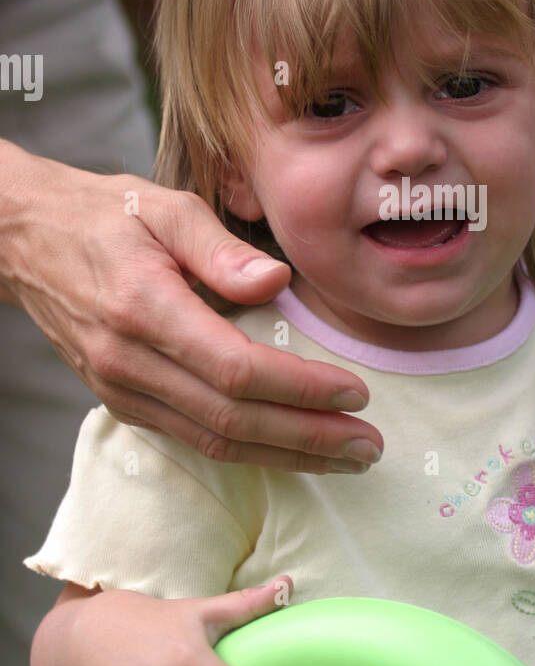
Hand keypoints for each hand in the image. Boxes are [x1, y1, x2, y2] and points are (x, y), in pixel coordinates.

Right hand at [1, 146, 382, 471]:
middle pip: (232, 419)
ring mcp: (121, 389)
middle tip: (369, 447)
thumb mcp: (165, 207)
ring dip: (287, 456)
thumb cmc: (105, 215)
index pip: (236, 369)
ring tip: (346, 457)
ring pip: (214, 441)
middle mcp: (129, 361)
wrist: (27, 241)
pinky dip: (248, 450)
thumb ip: (221, 247)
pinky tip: (291, 450)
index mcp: (145, 307)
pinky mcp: (122, 401)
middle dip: (309, 439)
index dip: (301, 390)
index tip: (355, 395)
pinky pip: (192, 438)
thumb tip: (276, 281)